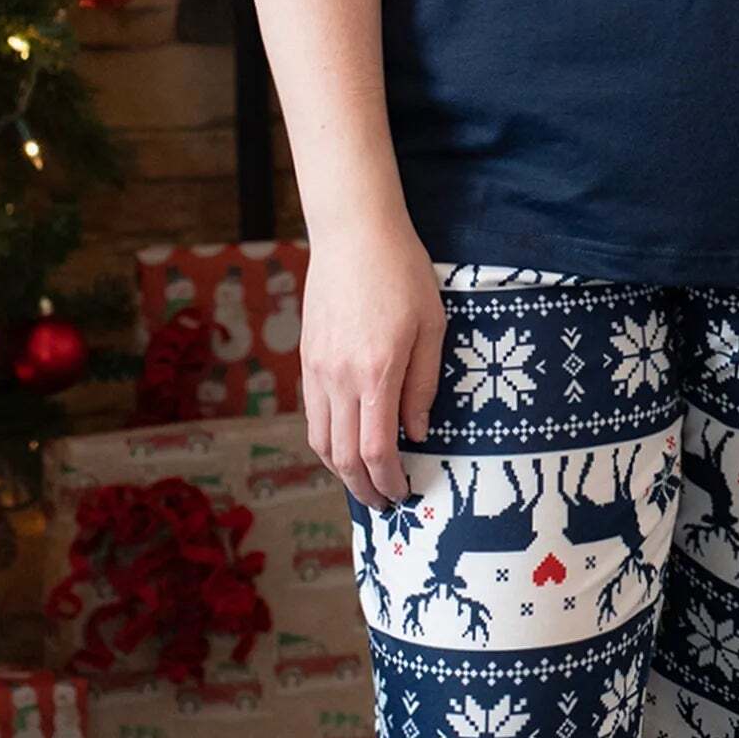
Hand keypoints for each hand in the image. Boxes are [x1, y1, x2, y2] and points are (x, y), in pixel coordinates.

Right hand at [298, 212, 448, 513]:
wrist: (354, 233)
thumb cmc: (403, 274)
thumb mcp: (432, 327)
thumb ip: (423, 385)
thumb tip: (419, 432)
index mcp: (376, 373)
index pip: (377, 450)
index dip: (390, 482)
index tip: (404, 494)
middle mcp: (339, 378)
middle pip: (343, 456)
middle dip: (364, 489)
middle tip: (384, 503)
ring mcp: (317, 369)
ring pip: (320, 441)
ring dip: (341, 471)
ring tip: (364, 482)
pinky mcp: (307, 358)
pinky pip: (312, 415)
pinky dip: (327, 441)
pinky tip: (345, 445)